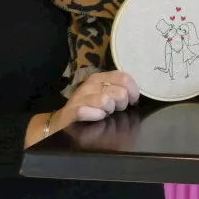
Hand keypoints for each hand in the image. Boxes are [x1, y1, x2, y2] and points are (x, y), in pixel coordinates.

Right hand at [25, 70, 140, 147]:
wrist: (64, 121)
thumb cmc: (90, 107)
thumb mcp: (105, 94)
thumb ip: (119, 90)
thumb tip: (135, 95)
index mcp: (100, 77)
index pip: (123, 77)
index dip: (133, 91)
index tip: (133, 101)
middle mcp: (90, 84)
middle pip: (119, 92)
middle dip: (121, 104)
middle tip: (114, 109)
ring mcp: (81, 96)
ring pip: (106, 101)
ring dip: (108, 111)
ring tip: (103, 113)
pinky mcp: (74, 110)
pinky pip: (93, 112)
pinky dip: (97, 116)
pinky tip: (95, 117)